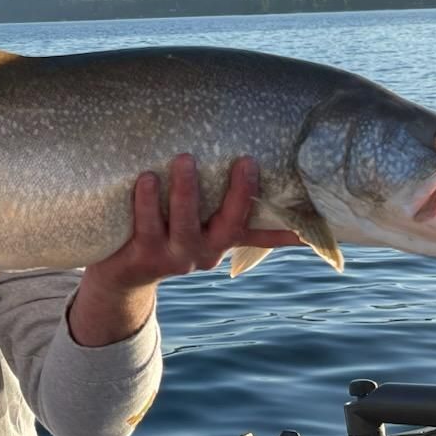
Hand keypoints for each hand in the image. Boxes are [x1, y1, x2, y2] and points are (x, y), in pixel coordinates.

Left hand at [69, 155, 300, 345]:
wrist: (121, 276)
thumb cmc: (165, 233)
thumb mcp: (198, 222)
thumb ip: (222, 204)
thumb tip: (257, 169)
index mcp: (222, 241)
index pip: (261, 232)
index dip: (287, 224)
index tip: (314, 206)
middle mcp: (205, 252)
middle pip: (229, 225)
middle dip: (239, 194)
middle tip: (245, 161)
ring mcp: (174, 257)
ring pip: (185, 224)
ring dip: (186, 192)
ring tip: (185, 159)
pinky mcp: (143, 258)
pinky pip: (146, 227)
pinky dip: (146, 202)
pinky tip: (146, 178)